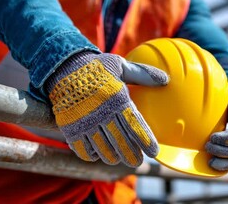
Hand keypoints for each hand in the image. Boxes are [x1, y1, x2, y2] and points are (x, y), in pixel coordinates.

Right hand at [46, 52, 168, 166]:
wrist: (62, 66)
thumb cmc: (96, 67)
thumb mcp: (120, 65)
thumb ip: (143, 74)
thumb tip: (166, 80)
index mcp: (116, 98)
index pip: (135, 124)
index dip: (145, 140)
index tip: (154, 152)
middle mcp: (101, 113)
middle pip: (120, 141)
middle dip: (131, 154)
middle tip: (137, 162)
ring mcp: (85, 122)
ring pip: (102, 148)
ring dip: (113, 156)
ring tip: (119, 159)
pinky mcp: (70, 127)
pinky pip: (82, 148)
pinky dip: (91, 154)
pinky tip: (98, 155)